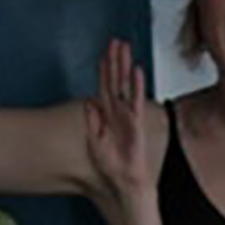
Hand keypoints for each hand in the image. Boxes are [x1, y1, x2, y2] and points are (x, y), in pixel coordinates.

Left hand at [85, 38, 165, 194]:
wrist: (125, 183)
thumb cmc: (113, 168)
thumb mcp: (95, 144)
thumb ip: (92, 123)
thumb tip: (88, 102)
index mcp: (109, 116)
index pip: (106, 87)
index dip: (105, 70)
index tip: (104, 53)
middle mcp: (119, 113)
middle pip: (117, 81)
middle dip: (117, 60)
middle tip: (117, 41)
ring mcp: (129, 116)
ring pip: (126, 86)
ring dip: (125, 66)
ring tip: (125, 48)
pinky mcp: (137, 124)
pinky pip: (135, 102)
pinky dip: (135, 86)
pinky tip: (136, 72)